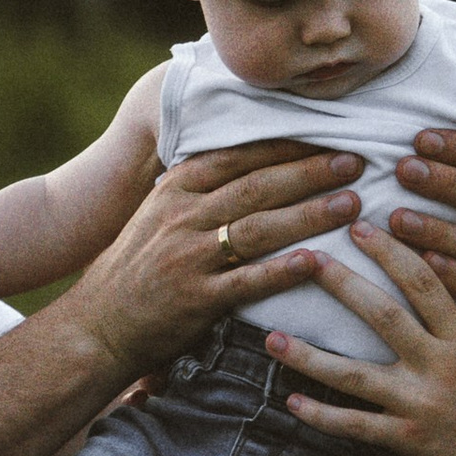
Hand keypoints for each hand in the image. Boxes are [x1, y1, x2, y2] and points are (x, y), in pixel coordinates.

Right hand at [62, 140, 368, 377]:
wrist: (98, 323)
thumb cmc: (137, 265)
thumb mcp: (160, 212)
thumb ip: (200, 185)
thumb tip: (249, 155)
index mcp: (177, 188)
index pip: (240, 156)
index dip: (287, 143)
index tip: (328, 131)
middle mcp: (184, 216)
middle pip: (258, 186)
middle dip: (310, 171)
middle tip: (356, 160)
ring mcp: (190, 257)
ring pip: (259, 228)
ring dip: (310, 214)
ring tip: (352, 202)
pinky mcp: (197, 299)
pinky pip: (248, 282)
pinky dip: (283, 272)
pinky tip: (317, 263)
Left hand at [261, 224, 455, 455]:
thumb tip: (431, 277)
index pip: (424, 282)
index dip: (391, 251)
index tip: (361, 226)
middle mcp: (440, 366)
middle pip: (383, 315)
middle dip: (342, 283)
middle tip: (306, 257)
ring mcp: (421, 404)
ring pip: (355, 375)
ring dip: (309, 356)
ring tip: (271, 337)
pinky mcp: (409, 440)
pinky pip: (357, 425)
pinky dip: (322, 414)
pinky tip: (291, 401)